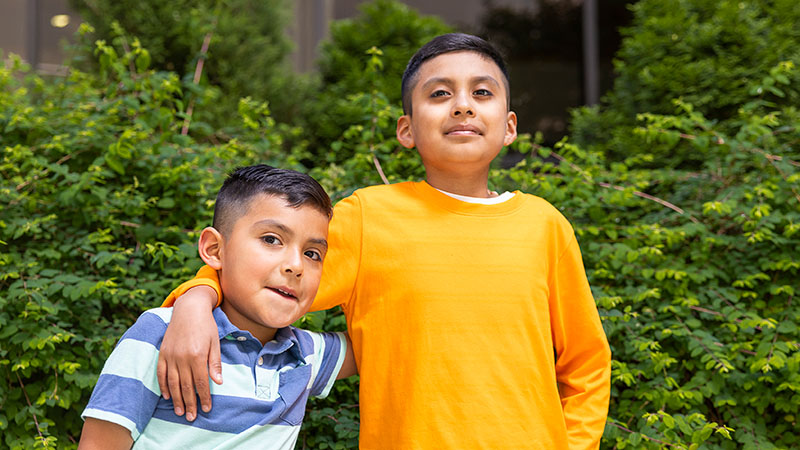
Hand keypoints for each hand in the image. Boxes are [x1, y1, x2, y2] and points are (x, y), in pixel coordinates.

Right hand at [156, 285, 220, 420]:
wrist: (188, 308)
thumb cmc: (205, 325)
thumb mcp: (214, 342)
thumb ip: (214, 363)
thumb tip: (219, 382)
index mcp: (197, 355)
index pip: (201, 382)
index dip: (204, 397)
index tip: (206, 408)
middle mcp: (182, 357)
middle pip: (186, 386)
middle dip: (190, 403)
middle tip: (192, 417)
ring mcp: (170, 356)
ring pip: (173, 383)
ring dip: (176, 399)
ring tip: (180, 412)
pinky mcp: (162, 353)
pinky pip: (161, 373)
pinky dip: (164, 386)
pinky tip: (167, 396)